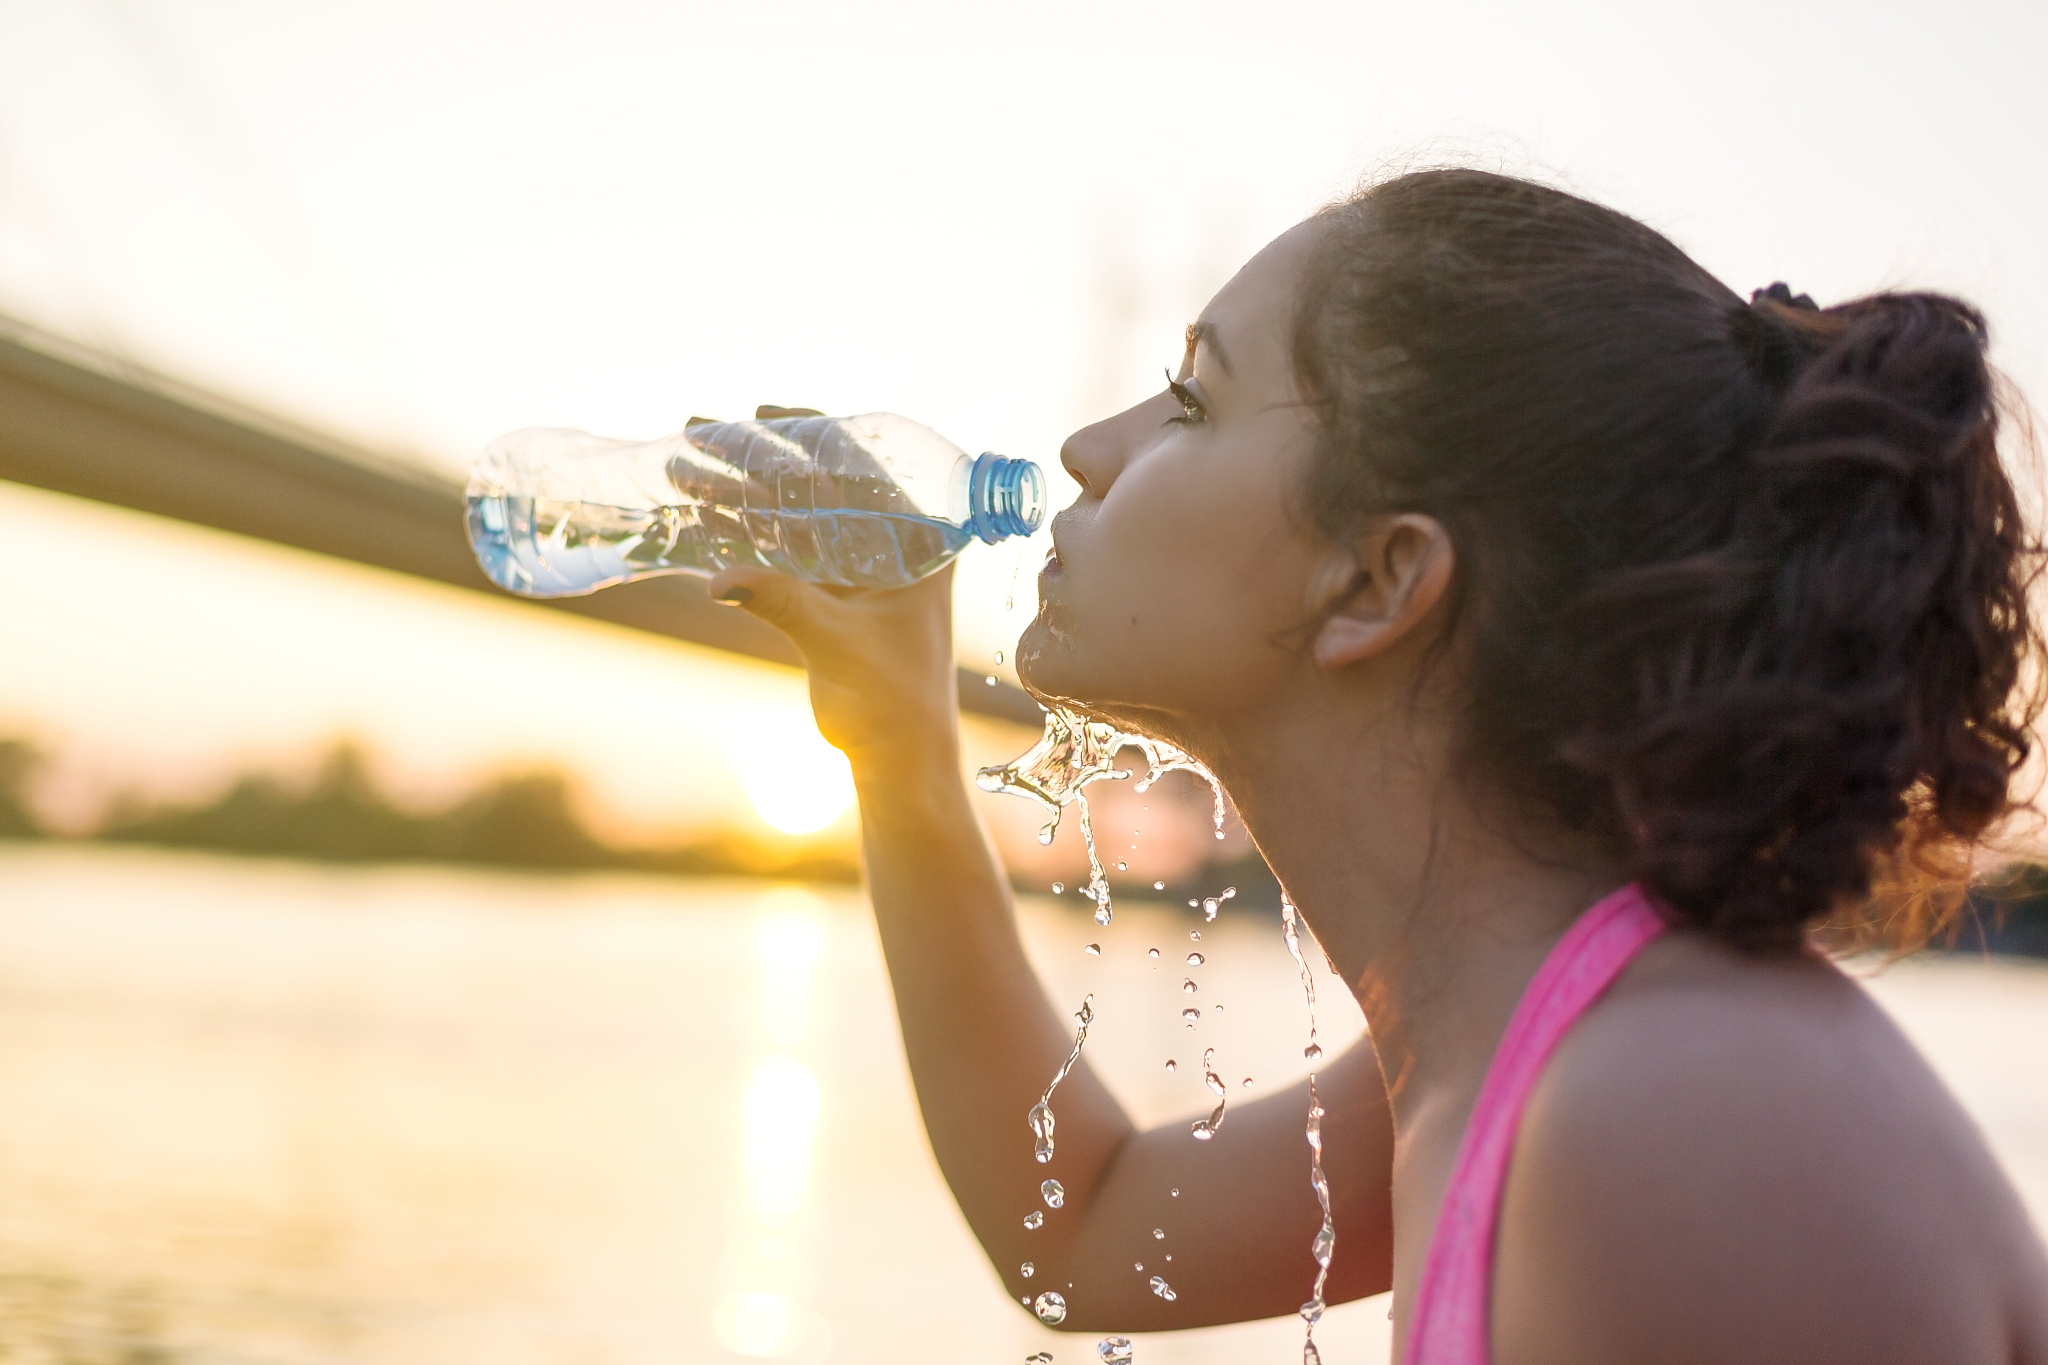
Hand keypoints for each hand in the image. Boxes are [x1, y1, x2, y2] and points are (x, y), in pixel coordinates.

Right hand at [704, 406, 957, 768]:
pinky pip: (779, 551)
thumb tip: (719, 579)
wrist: (895, 755)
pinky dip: (740, 532)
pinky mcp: (827, 595)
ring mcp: (855, 569)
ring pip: (791, 514)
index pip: (866, 465)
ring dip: (738, 492)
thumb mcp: (839, 646)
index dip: (813, 433)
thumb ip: (785, 606)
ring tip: (682, 466)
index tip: (762, 413)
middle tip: (700, 432)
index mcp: (919, 542)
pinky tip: (694, 513)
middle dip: (757, 457)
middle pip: (817, 482)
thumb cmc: (893, 702)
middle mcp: (890, 546)